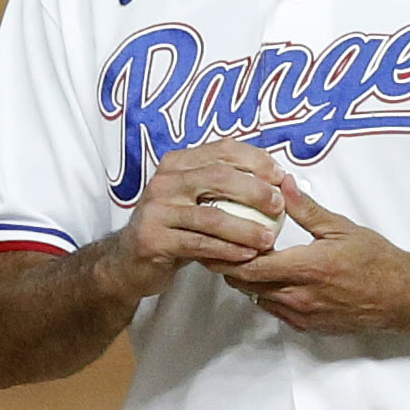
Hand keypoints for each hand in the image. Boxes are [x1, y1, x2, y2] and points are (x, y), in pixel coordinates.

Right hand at [95, 143, 287, 302]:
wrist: (129, 259)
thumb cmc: (172, 226)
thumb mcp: (191, 198)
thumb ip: (221, 186)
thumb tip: (274, 180)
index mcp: (176, 164)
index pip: (221, 150)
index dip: (255, 160)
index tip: (280, 176)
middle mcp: (164, 181)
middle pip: (217, 177)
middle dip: (254, 190)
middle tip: (278, 205)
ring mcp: (156, 210)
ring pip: (211, 216)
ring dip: (245, 228)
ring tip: (268, 239)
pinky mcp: (154, 239)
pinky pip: (200, 244)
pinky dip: (227, 250)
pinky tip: (247, 255)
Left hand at [211, 177, 409, 334]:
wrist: (403, 296)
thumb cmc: (377, 260)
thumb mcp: (341, 227)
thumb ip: (306, 208)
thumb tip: (282, 184)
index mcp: (306, 268)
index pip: (250, 266)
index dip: (227, 255)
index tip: (215, 239)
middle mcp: (300, 296)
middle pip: (247, 285)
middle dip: (230, 267)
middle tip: (219, 247)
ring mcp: (303, 314)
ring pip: (259, 298)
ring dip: (248, 281)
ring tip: (241, 259)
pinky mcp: (309, 326)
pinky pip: (275, 311)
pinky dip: (266, 294)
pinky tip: (269, 278)